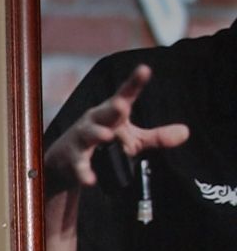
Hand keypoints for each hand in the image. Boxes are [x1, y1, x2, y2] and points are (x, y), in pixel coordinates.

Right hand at [42, 64, 189, 194]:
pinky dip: (84, 172)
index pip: (124, 95)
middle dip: (112, 108)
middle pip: (104, 112)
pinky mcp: (72, 159)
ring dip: (98, 134)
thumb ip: (156, 136)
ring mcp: (81, 139)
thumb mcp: (130, 138)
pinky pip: (79, 166)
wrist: (64, 161)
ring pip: (89, 134)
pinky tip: (91, 180)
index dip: (134, 83)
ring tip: (108, 137)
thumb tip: (186, 133)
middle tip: (122, 105)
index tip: (144, 70)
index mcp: (111, 113)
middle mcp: (95, 121)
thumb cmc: (102, 144)